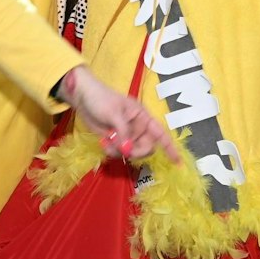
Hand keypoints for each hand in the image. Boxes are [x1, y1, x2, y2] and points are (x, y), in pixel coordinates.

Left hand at [63, 66, 178, 163]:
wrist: (82, 96)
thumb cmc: (101, 98)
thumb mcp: (113, 113)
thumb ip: (123, 132)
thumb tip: (128, 150)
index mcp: (142, 117)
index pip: (160, 133)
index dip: (170, 147)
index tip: (177, 162)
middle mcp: (137, 127)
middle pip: (146, 147)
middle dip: (135, 151)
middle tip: (122, 148)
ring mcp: (126, 135)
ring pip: (132, 152)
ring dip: (120, 151)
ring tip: (108, 142)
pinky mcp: (115, 140)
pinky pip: (119, 152)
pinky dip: (112, 151)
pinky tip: (104, 143)